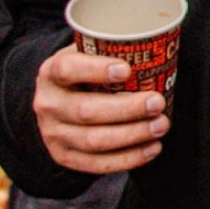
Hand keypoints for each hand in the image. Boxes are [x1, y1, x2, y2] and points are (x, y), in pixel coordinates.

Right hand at [34, 47, 167, 173]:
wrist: (58, 104)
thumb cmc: (85, 74)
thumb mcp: (88, 55)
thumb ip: (111, 50)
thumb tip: (156, 44)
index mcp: (52, 73)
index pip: (68, 70)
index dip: (96, 70)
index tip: (126, 70)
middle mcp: (48, 104)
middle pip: (87, 111)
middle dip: (127, 109)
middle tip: (157, 102)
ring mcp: (54, 134)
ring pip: (94, 140)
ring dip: (133, 135)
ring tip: (160, 125)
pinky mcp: (66, 157)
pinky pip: (97, 164)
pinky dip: (128, 158)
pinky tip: (152, 148)